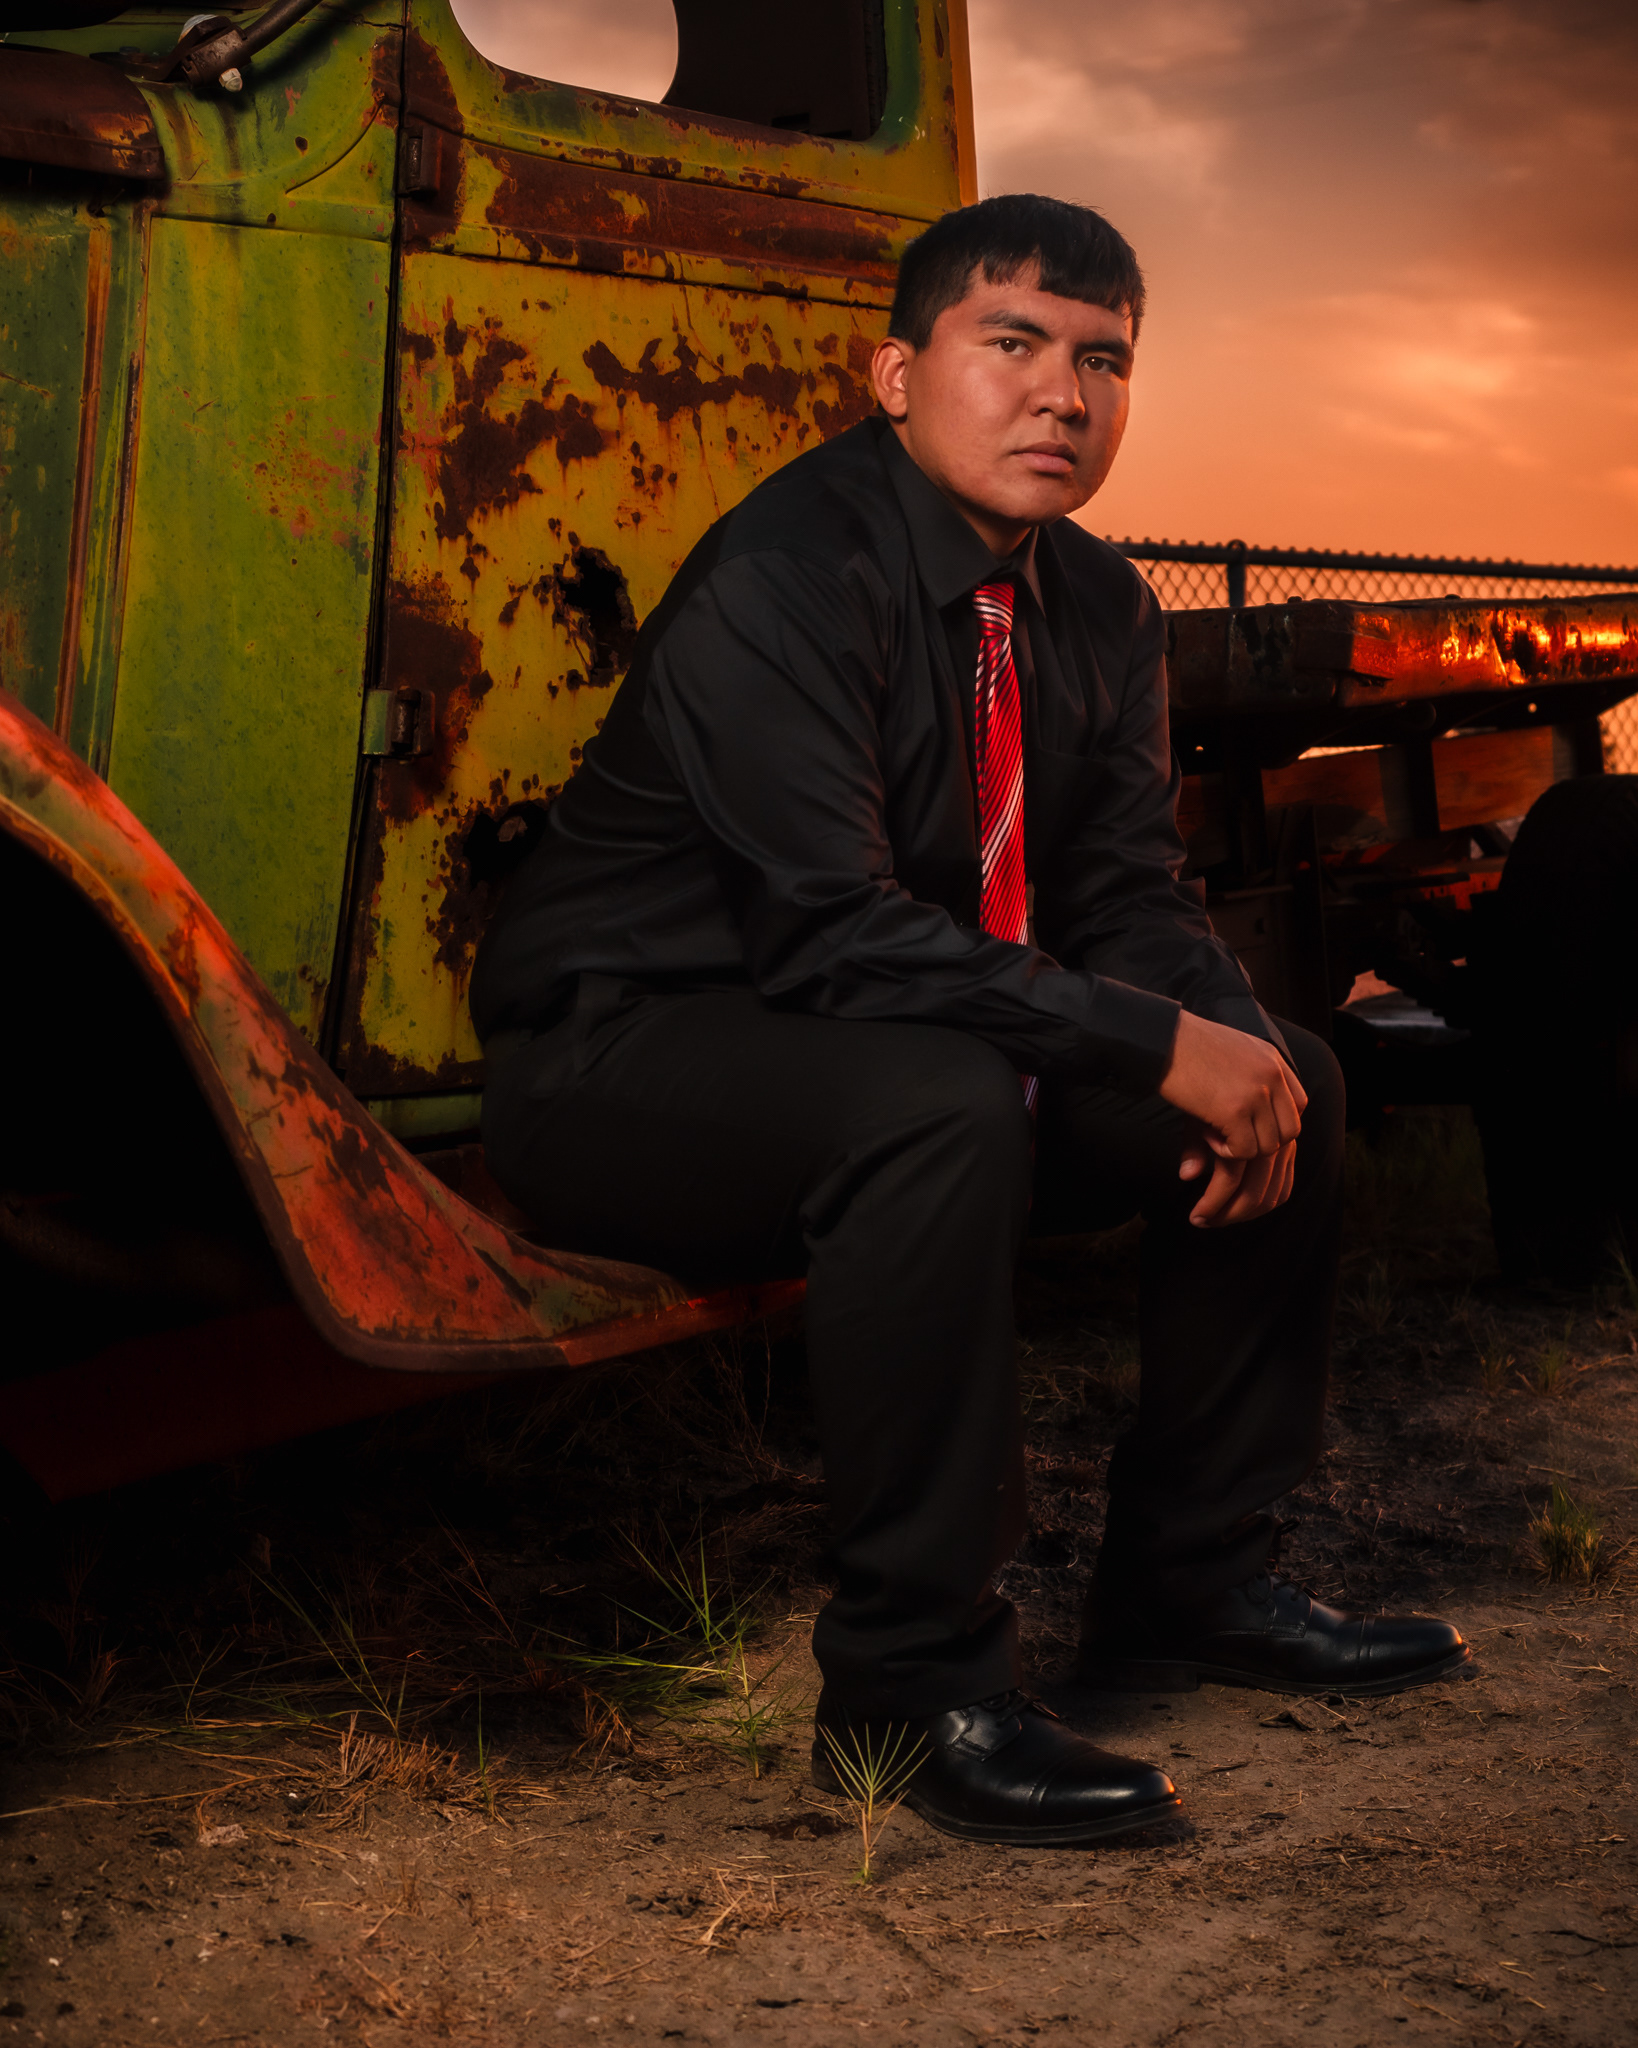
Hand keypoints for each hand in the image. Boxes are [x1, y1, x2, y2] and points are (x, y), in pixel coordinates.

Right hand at [1161, 1011, 1305, 1228]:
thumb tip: (1248, 1119)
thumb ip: (1244, 1085)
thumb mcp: (1225, 1060)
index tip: (1250, 1124)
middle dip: (1262, 1141)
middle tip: (1230, 1134)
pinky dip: (1225, 1151)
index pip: (1298, 1104)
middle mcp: (1272, 1074)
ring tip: (1213, 1130)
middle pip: (1289, 1130)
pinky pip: (1245, 1151)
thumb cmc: (1185, 1045)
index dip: (1276, 1122)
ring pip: (1269, 1145)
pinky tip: (1205, 1133)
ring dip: (1242, 1147)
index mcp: (1273, 1059)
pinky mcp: (1236, 1110)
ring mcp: (1256, 1093)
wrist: (1161, 1038)